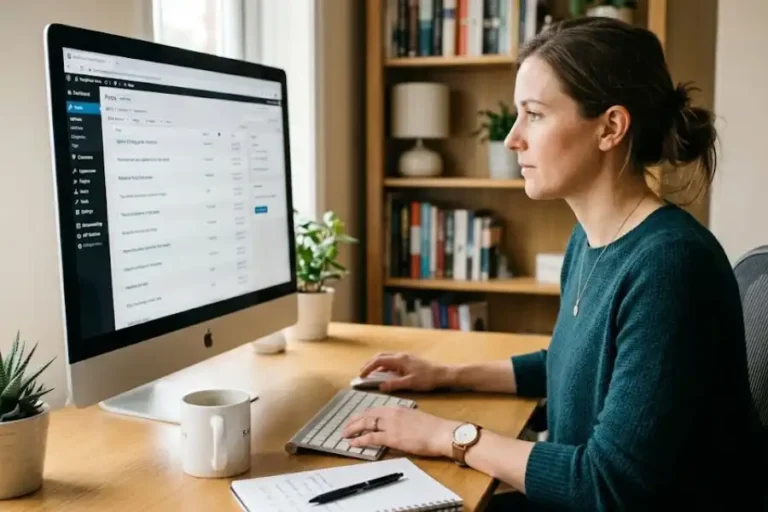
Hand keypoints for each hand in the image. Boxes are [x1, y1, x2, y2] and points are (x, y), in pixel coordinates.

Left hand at [342, 406, 459, 458]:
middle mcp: (392, 413)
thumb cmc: (433, 427)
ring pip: (366, 424)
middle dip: (354, 420)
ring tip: (345, 434)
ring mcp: (391, 425)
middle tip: (346, 426)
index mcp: (398, 408)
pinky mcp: (392, 437)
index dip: (364, 414)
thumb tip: (395, 426)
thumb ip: (402, 419)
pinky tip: (353, 443)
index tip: (357, 418)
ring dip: (353, 429)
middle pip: (367, 415)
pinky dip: (360, 440)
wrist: (441, 432)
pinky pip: (371, 438)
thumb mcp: (414, 417)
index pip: (375, 410)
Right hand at [358, 352, 450, 392]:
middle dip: (370, 364)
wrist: (442, 374)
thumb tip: (380, 386)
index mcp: (400, 359)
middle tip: (362, 373)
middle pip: (380, 356)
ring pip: (386, 358)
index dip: (368, 368)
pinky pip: (392, 361)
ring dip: (377, 364)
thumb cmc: (428, 378)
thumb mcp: (410, 383)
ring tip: (370, 373)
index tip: (361, 375)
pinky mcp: (409, 361)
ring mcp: (405, 357)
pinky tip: (384, 374)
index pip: (379, 361)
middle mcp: (401, 356)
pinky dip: (385, 366)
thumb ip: (394, 384)